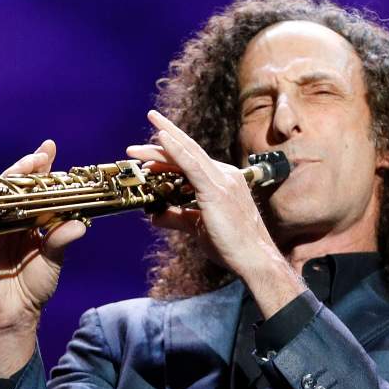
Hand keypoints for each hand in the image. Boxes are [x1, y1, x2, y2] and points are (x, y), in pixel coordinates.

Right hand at [0, 139, 87, 333]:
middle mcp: (10, 219)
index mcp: (29, 220)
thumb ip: (61, 240)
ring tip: (25, 167)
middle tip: (39, 155)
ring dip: (10, 180)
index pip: (35, 189)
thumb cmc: (34, 287)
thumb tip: (79, 224)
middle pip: (15, 186)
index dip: (41, 168)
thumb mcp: (52, 260)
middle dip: (26, 167)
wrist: (13, 313)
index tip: (49, 148)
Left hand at [127, 111, 302, 315]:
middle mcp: (224, 175)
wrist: (253, 258)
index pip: (191, 162)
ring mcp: (222, 180)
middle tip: (143, 130)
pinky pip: (192, 165)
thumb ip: (178, 217)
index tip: (146, 157)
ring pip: (187, 155)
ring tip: (135, 146)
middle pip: (188, 151)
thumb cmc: (232, 245)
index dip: (167, 156)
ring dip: (160, 145)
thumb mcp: (199, 227)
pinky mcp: (217, 191)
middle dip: (164, 137)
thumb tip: (155, 216)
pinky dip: (175, 150)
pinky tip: (161, 138)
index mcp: (221, 181)